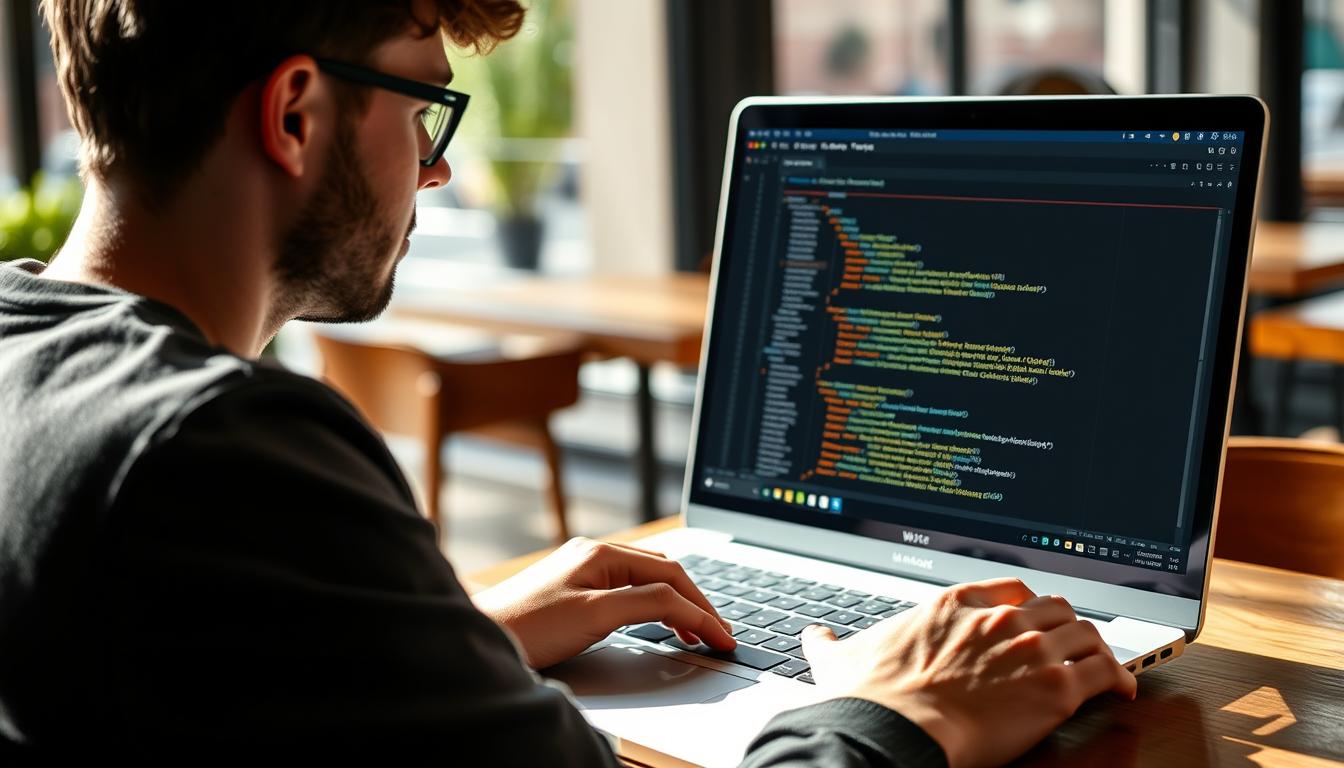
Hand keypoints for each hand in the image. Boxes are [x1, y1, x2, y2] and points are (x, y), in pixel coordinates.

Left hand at [471, 537, 736, 669]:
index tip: (722, 637)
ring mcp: (585, 569)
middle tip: (720, 636)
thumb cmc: (527, 626)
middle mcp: (596, 554)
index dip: (702, 608)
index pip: (671, 576)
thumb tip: (686, 607)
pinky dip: (655, 606)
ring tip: (698, 633)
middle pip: (664, 574)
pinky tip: (661, 622)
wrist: (479, 635)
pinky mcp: (576, 588)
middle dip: (696, 604)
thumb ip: (645, 605)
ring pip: (648, 582)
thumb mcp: (595, 615)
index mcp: (603, 553)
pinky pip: (630, 590)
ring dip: (678, 605)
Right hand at [800, 577, 1135, 767]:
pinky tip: (1121, 690)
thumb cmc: (872, 698)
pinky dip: (1119, 678)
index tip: (1034, 617)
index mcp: (955, 603)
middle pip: (1055, 606)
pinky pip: (1105, 671)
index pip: (1012, 588)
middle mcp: (999, 618)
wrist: (893, 729)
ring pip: (1086, 631)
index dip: (1029, 603)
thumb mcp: (840, 660)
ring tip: (1103, 664)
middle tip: (1071, 643)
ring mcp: (1030, 649)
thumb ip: (830, 643)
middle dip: (1067, 624)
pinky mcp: (1054, 687)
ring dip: (1096, 648)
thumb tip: (816, 637)